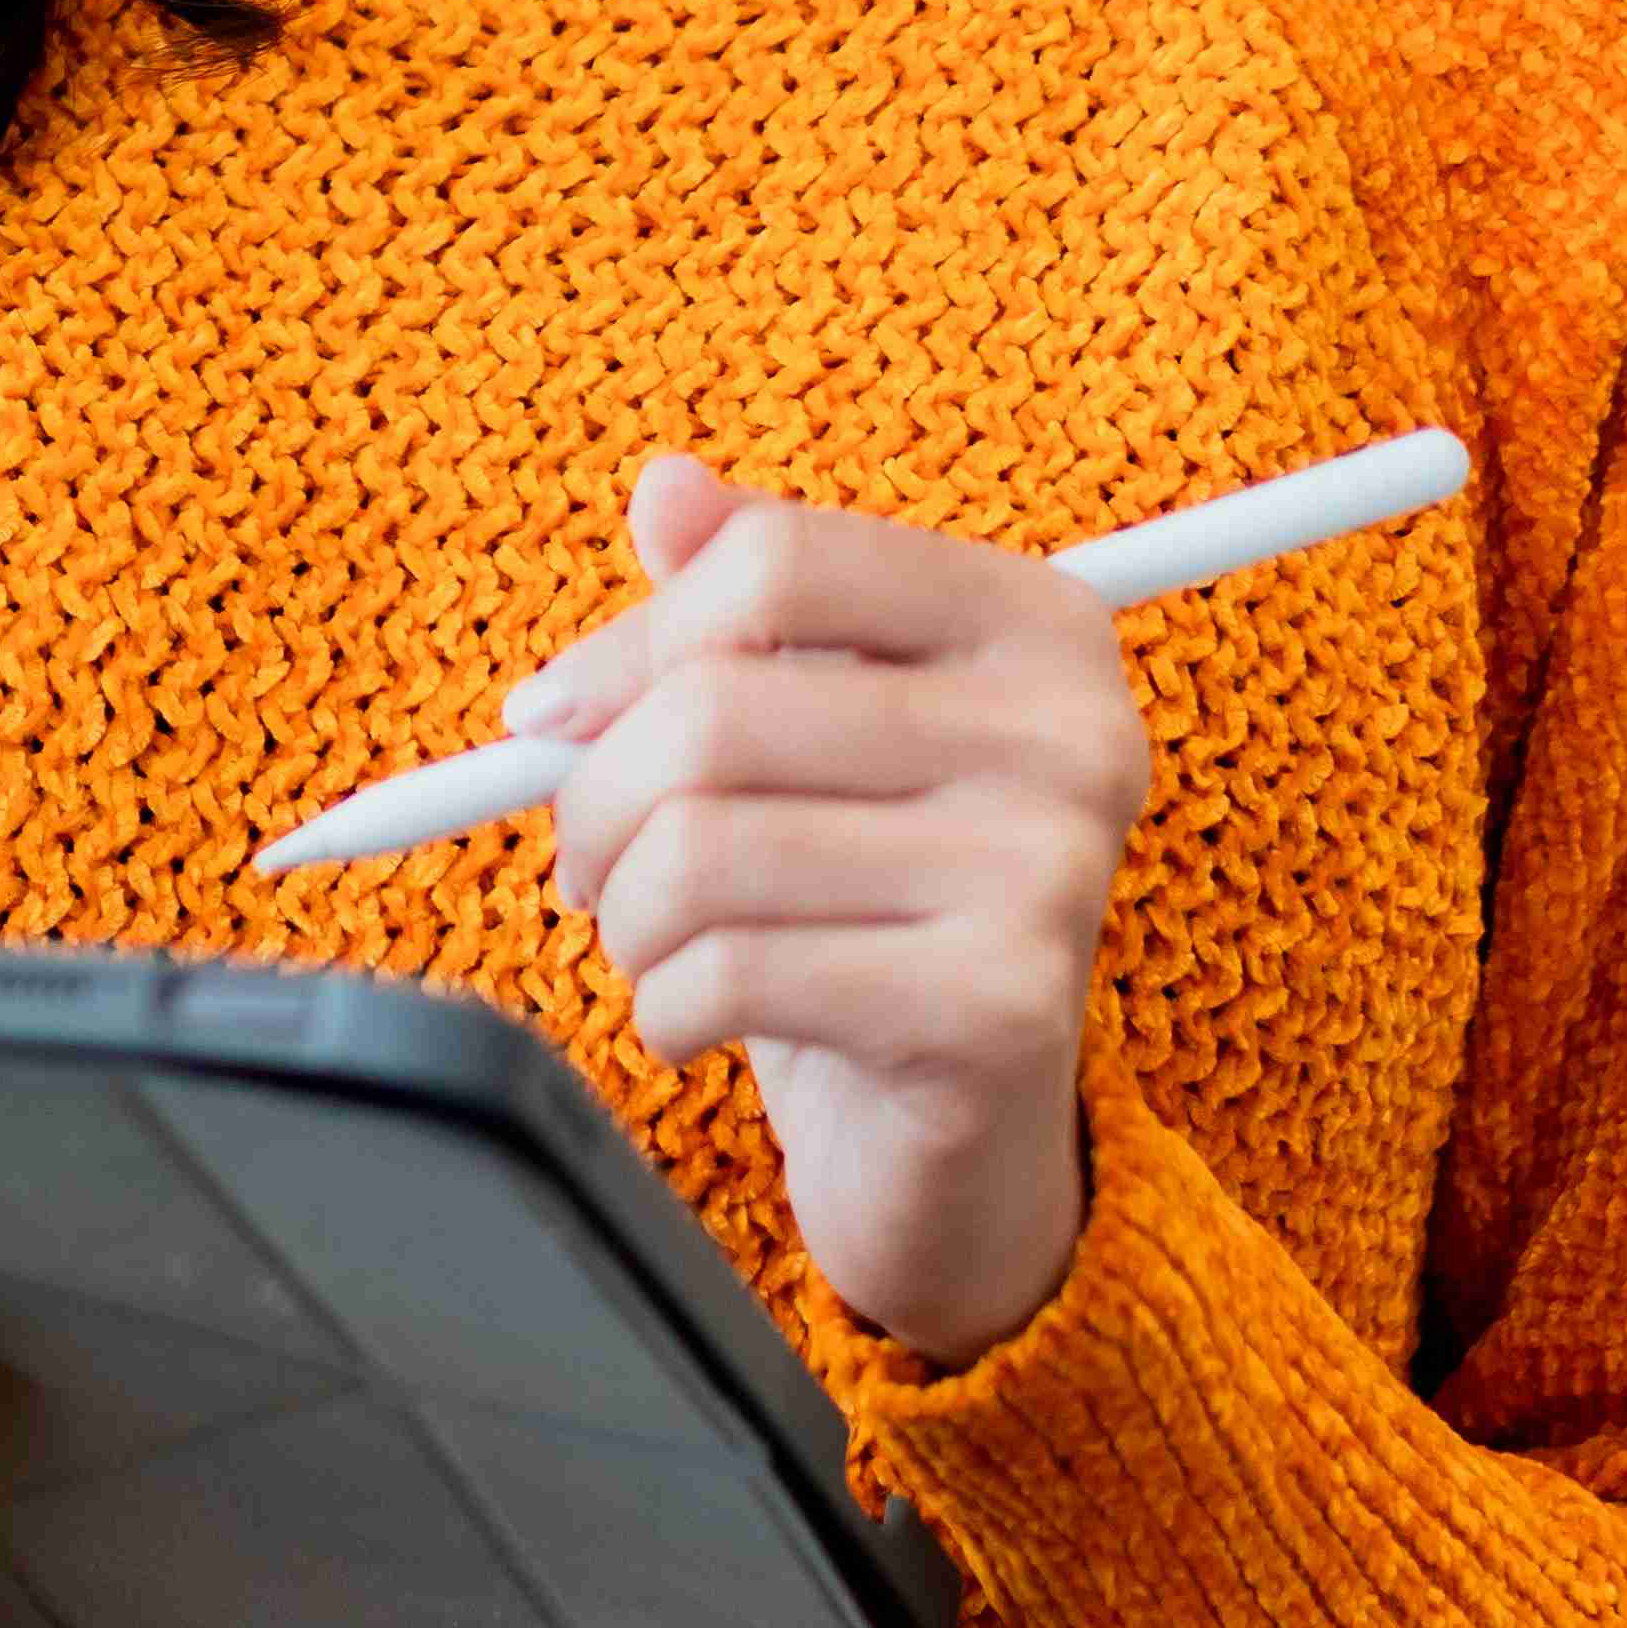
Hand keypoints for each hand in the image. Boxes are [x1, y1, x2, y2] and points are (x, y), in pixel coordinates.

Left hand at [511, 454, 1143, 1366]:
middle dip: (594, 799)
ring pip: (702, 849)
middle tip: (586, 864)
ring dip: (625, 917)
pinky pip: (731, 973)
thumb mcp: (813, 731)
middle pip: (717, 710)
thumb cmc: (867, 902)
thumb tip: (668, 489)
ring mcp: (1051, 874)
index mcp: (1035, 627)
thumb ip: (748, 599)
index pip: (777, 562)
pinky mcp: (1001, 1011)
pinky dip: (663, 1008)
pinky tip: (696, 1018)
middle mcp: (1074, 735)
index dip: (627, 642)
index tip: (553, 716)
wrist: (960, 1138)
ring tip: (651, 943)